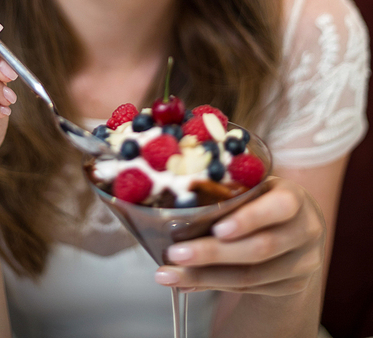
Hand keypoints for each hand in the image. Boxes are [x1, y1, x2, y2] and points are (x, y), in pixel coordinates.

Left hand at [155, 177, 324, 295]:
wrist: (299, 229)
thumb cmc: (266, 199)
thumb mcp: (258, 187)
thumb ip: (232, 192)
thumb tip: (179, 203)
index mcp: (295, 198)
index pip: (279, 207)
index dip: (249, 219)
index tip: (216, 228)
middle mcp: (304, 231)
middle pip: (259, 248)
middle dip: (213, 253)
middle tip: (175, 253)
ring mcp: (301, 263)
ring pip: (250, 275)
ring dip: (204, 275)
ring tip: (170, 273)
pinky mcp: (290, 285)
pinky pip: (247, 289)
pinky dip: (212, 284)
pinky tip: (186, 281)